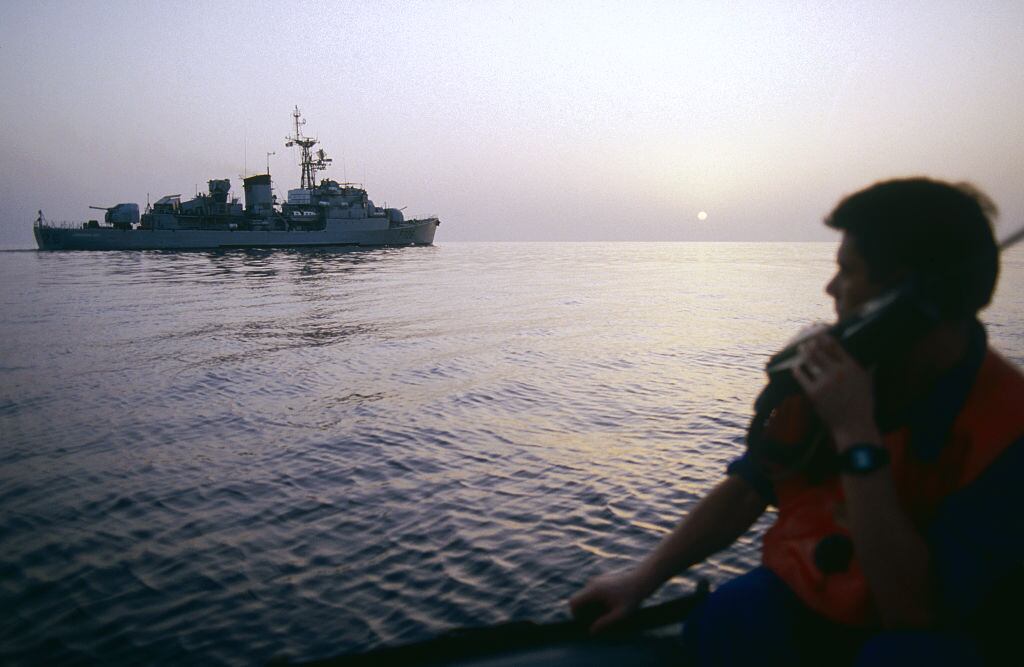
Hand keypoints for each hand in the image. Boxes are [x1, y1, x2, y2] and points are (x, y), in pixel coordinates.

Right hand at [569, 569, 646, 633]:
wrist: (640, 581)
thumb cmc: (631, 598)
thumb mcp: (620, 614)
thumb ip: (605, 623)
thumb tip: (591, 632)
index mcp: (594, 590)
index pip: (574, 602)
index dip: (575, 614)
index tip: (586, 621)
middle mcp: (592, 583)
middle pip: (578, 600)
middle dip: (584, 611)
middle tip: (598, 619)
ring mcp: (595, 580)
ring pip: (585, 596)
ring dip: (591, 606)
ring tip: (607, 610)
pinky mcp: (600, 580)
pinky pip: (591, 592)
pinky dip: (595, 600)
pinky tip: (610, 604)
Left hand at [791, 333, 879, 449]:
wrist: (854, 425)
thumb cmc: (863, 404)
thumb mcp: (867, 382)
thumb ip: (865, 368)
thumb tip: (871, 357)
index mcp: (852, 367)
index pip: (835, 346)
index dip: (825, 338)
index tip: (820, 334)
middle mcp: (838, 372)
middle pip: (819, 351)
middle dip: (811, 344)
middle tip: (807, 341)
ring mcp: (824, 382)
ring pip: (810, 361)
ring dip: (804, 353)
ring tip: (801, 349)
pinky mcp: (814, 392)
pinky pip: (801, 376)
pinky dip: (798, 369)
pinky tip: (796, 366)